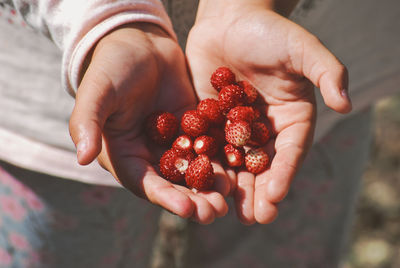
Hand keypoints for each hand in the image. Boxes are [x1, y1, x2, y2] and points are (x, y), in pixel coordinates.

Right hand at [68, 23, 228, 223]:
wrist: (140, 43)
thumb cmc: (112, 66)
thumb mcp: (97, 92)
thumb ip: (87, 123)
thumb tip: (82, 158)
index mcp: (125, 154)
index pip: (145, 183)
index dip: (165, 197)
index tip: (186, 208)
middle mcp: (150, 155)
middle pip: (173, 184)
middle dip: (193, 200)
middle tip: (214, 213)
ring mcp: (173, 143)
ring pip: (194, 171)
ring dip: (210, 187)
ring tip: (228, 200)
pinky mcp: (193, 129)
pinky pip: (208, 147)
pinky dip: (221, 160)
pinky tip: (236, 170)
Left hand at [186, 1, 351, 223]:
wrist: (229, 20)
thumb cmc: (269, 31)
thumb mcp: (302, 48)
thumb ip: (328, 72)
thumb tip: (347, 104)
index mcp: (291, 118)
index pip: (289, 153)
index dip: (283, 175)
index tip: (275, 197)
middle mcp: (264, 129)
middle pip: (262, 166)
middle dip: (258, 192)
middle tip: (254, 218)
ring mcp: (235, 128)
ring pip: (234, 163)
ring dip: (231, 188)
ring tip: (226, 212)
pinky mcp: (210, 122)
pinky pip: (207, 147)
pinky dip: (203, 166)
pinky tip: (197, 184)